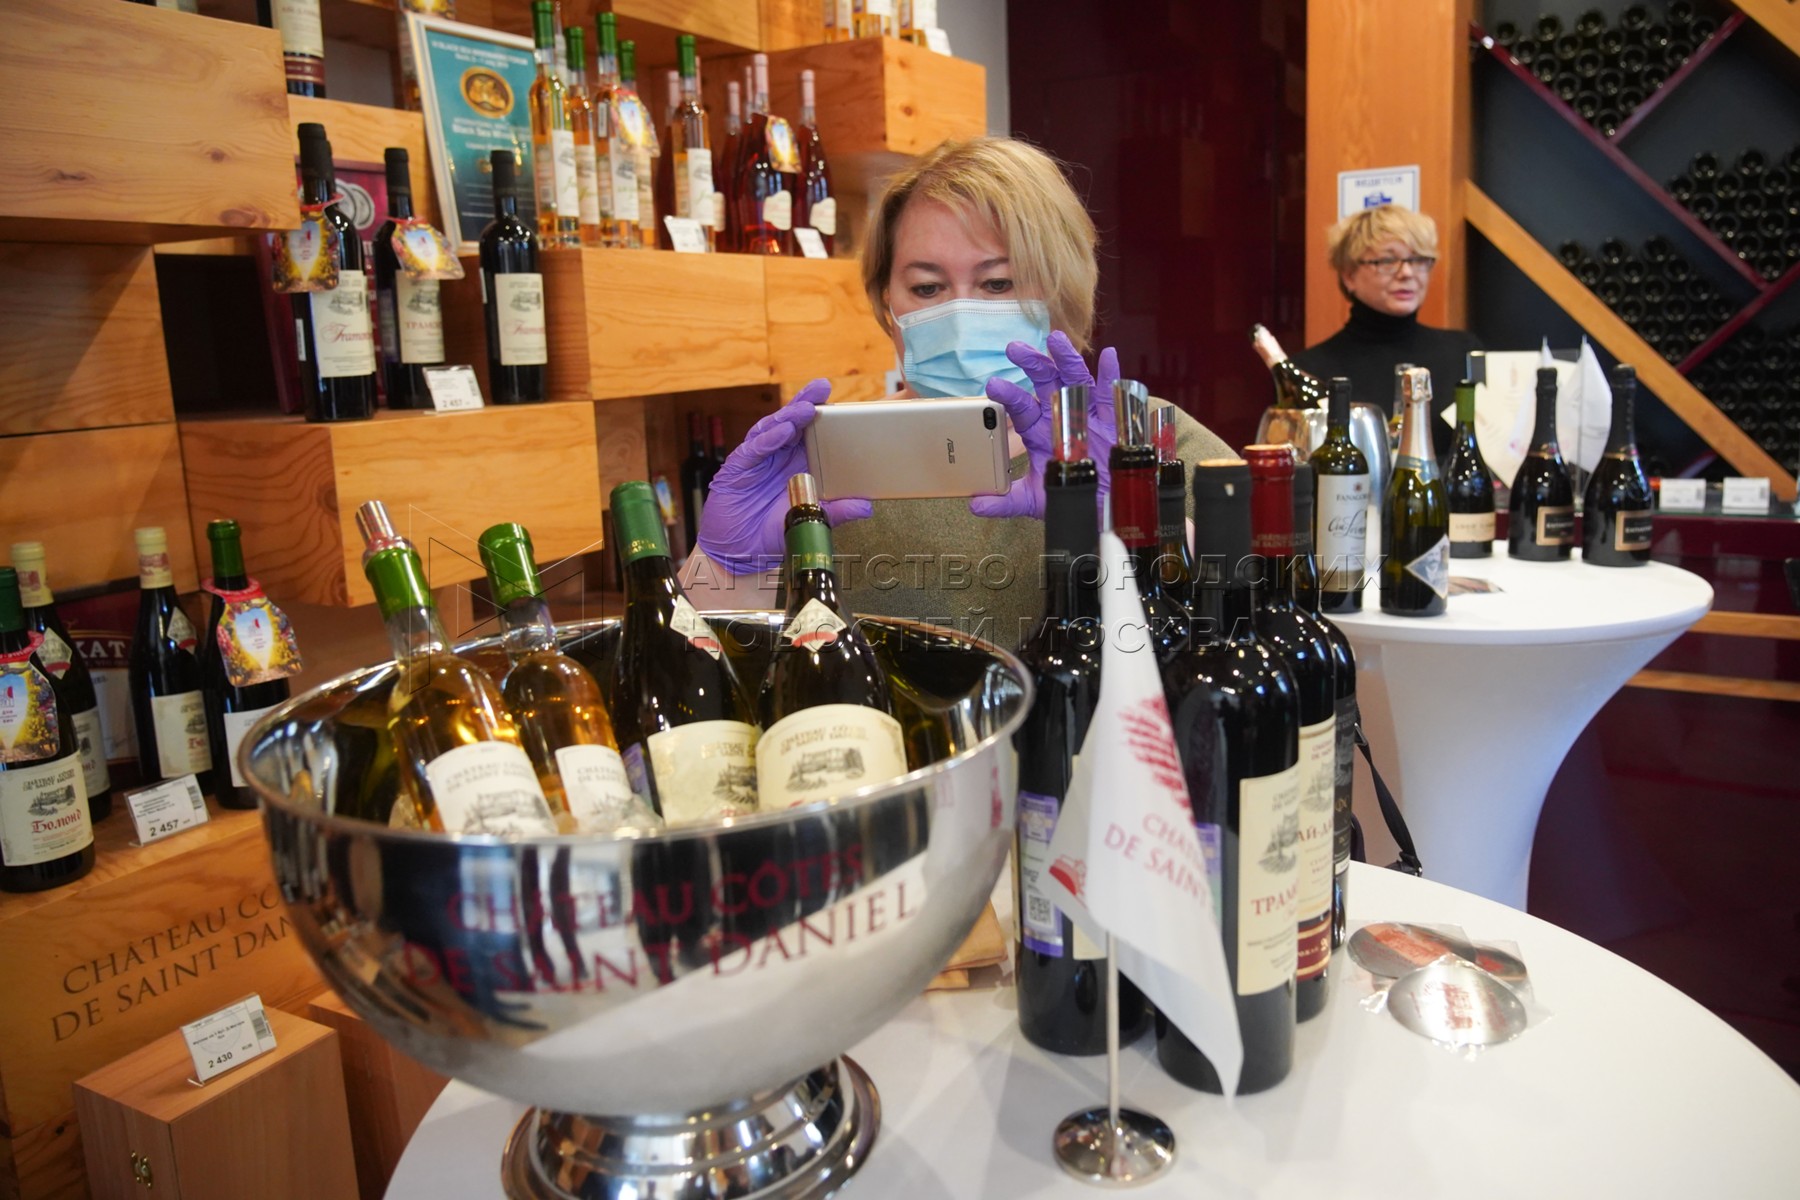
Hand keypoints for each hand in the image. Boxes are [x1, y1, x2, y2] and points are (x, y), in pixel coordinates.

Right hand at [695, 380, 872, 574]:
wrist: (739, 554)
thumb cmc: (774, 534)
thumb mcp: (811, 521)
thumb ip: (837, 512)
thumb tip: (867, 506)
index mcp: (798, 463)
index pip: (813, 434)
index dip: (825, 416)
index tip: (843, 402)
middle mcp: (778, 456)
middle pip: (793, 423)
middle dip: (806, 403)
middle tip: (822, 387)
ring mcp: (757, 459)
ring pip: (772, 429)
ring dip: (789, 417)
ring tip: (806, 408)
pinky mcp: (737, 468)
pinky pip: (754, 449)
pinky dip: (768, 439)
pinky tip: (781, 431)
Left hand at [969, 332, 1120, 519]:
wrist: (1104, 506)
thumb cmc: (1067, 495)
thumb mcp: (1034, 501)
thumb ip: (1005, 501)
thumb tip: (975, 505)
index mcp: (1039, 431)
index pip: (1020, 408)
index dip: (1008, 395)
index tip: (993, 385)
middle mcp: (1060, 415)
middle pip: (1045, 382)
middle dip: (1031, 363)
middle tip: (1014, 349)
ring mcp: (1087, 414)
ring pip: (1076, 379)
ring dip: (1066, 358)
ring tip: (1055, 339)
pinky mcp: (1112, 419)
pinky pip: (1111, 394)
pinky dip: (1113, 374)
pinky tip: (1110, 356)